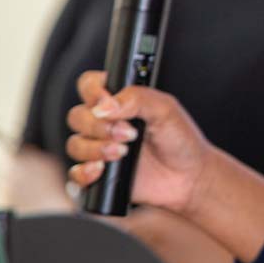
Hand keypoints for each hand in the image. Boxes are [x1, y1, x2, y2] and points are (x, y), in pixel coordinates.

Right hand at [65, 70, 209, 215]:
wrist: (189, 176)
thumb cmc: (180, 139)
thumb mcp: (166, 109)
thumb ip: (137, 98)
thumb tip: (106, 106)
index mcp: (120, 101)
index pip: (89, 86)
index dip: (92, 91)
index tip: (106, 103)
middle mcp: (106, 123)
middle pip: (77, 116)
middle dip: (98, 126)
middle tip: (128, 133)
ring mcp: (100, 148)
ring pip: (75, 144)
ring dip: (95, 149)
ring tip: (123, 153)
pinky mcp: (99, 174)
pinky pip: (75, 173)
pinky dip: (85, 172)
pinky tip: (103, 170)